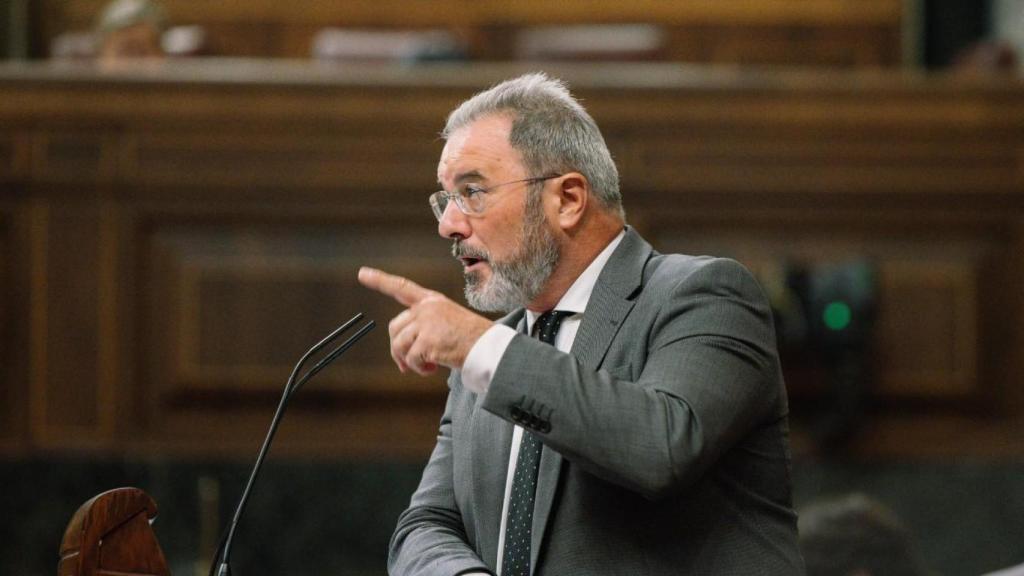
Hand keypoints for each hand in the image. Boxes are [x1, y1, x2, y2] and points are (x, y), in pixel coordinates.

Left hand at [358, 266, 492, 374]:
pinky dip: (420, 368)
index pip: (401, 288)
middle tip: (408, 365)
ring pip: (399, 345)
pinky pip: (411, 359)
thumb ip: (423, 327)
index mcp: (432, 301)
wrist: (489, 348)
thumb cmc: (471, 339)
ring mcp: (426, 323)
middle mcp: (427, 308)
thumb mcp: (446, 323)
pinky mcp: (427, 340)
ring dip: (410, 361)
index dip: (380, 280)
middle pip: (394, 327)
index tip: (363, 273)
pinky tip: (435, 367)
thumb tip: (401, 350)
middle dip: (398, 349)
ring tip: (429, 365)